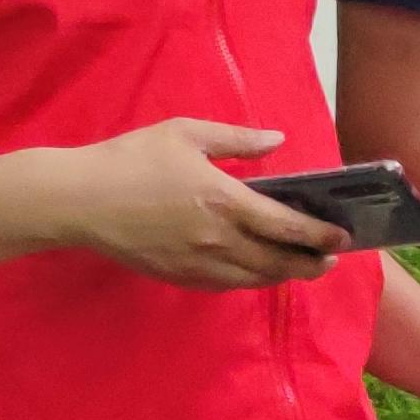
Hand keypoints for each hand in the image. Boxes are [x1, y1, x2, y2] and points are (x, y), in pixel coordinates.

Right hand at [42, 120, 350, 288]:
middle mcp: (217, 239)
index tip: (341, 238)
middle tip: (329, 259)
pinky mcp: (177, 275)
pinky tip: (255, 271)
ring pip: (254, 279)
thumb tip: (277, 139)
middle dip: (310, 263)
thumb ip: (237, 139)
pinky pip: (225, 285)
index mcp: (224, 200)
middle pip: (278, 262)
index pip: (287, 227)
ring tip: (299, 266)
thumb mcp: (185, 133)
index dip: (320, 236)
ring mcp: (197, 263)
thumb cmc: (130, 159)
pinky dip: (248, 280)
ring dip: (283, 276)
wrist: (78, 199)